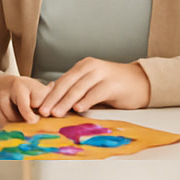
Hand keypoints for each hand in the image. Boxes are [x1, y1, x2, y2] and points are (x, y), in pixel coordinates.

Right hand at [0, 74, 50, 123]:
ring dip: (18, 123)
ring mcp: (2, 95)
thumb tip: (69, 107)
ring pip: (12, 117)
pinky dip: (8, 124)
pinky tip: (12, 121)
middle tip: (33, 122)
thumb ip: (50, 98)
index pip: (38, 99)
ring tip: (22, 119)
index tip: (46, 115)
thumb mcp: (37, 90)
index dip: (43, 110)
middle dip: (29, 118)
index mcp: (30, 84)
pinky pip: (2, 121)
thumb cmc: (22, 91)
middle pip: (24, 108)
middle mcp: (15, 87)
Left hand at [36, 58, 150, 116]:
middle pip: (67, 84)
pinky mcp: (113, 84)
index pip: (62, 81)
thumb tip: (53, 104)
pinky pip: (96, 92)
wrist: (141, 82)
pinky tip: (78, 108)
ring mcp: (102, 74)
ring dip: (65, 102)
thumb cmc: (114, 86)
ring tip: (56, 113)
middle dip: (53, 99)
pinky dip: (86, 101)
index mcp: (82, 67)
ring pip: (79, 88)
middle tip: (43, 112)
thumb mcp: (91, 85)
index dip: (49, 95)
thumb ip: (76, 91)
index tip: (38, 107)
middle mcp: (90, 67)